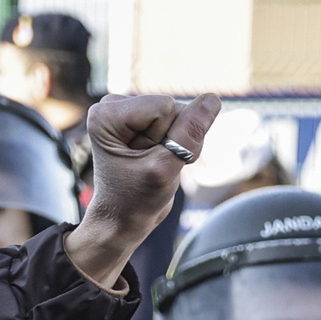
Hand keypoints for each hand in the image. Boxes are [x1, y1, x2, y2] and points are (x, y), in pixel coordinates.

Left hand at [66, 94, 222, 292]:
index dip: (166, 138)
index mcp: (107, 114)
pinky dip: (179, 143)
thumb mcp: (164, 168)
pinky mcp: (144, 119)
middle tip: (153, 166)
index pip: (166, 107)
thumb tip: (212, 99)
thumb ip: (189, 133)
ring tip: (156, 165)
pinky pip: (182, 121)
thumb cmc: (134, 200)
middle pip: (174, 108)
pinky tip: (161, 159)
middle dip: (173, 140)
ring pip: (182, 114)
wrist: (123, 219)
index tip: (145, 162)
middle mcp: (114, 106)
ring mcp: (130, 111)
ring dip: (178, 144)